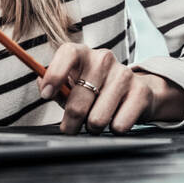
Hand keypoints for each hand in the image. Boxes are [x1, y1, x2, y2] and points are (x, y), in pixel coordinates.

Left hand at [37, 43, 183, 133]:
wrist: (135, 91)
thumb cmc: (95, 89)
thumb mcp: (72, 85)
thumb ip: (54, 86)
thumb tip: (43, 84)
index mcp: (82, 54)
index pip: (67, 54)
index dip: (55, 75)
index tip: (47, 95)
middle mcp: (103, 59)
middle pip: (78, 103)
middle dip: (71, 123)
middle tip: (73, 126)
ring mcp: (124, 74)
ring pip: (98, 119)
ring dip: (94, 127)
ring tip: (96, 120)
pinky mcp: (140, 91)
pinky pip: (119, 125)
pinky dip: (114, 129)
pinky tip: (116, 119)